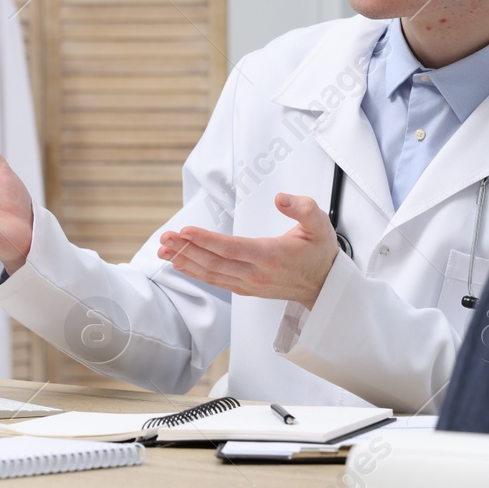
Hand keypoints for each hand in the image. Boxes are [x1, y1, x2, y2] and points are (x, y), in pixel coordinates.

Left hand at [158, 193, 338, 307]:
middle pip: (213, 262)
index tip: (185, 231)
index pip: (231, 248)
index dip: (205, 240)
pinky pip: (215, 280)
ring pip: (210, 274)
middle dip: (186, 249)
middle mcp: (256, 273)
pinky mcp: (245, 289)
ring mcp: (249, 284)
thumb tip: (280, 198)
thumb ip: (302, 208)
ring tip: (164, 250)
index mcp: (271, 255)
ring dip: (185, 261)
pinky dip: (195, 272)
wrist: (324, 286)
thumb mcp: (320, 224)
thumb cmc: (319, 252)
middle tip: (165, 238)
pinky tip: (180, 263)